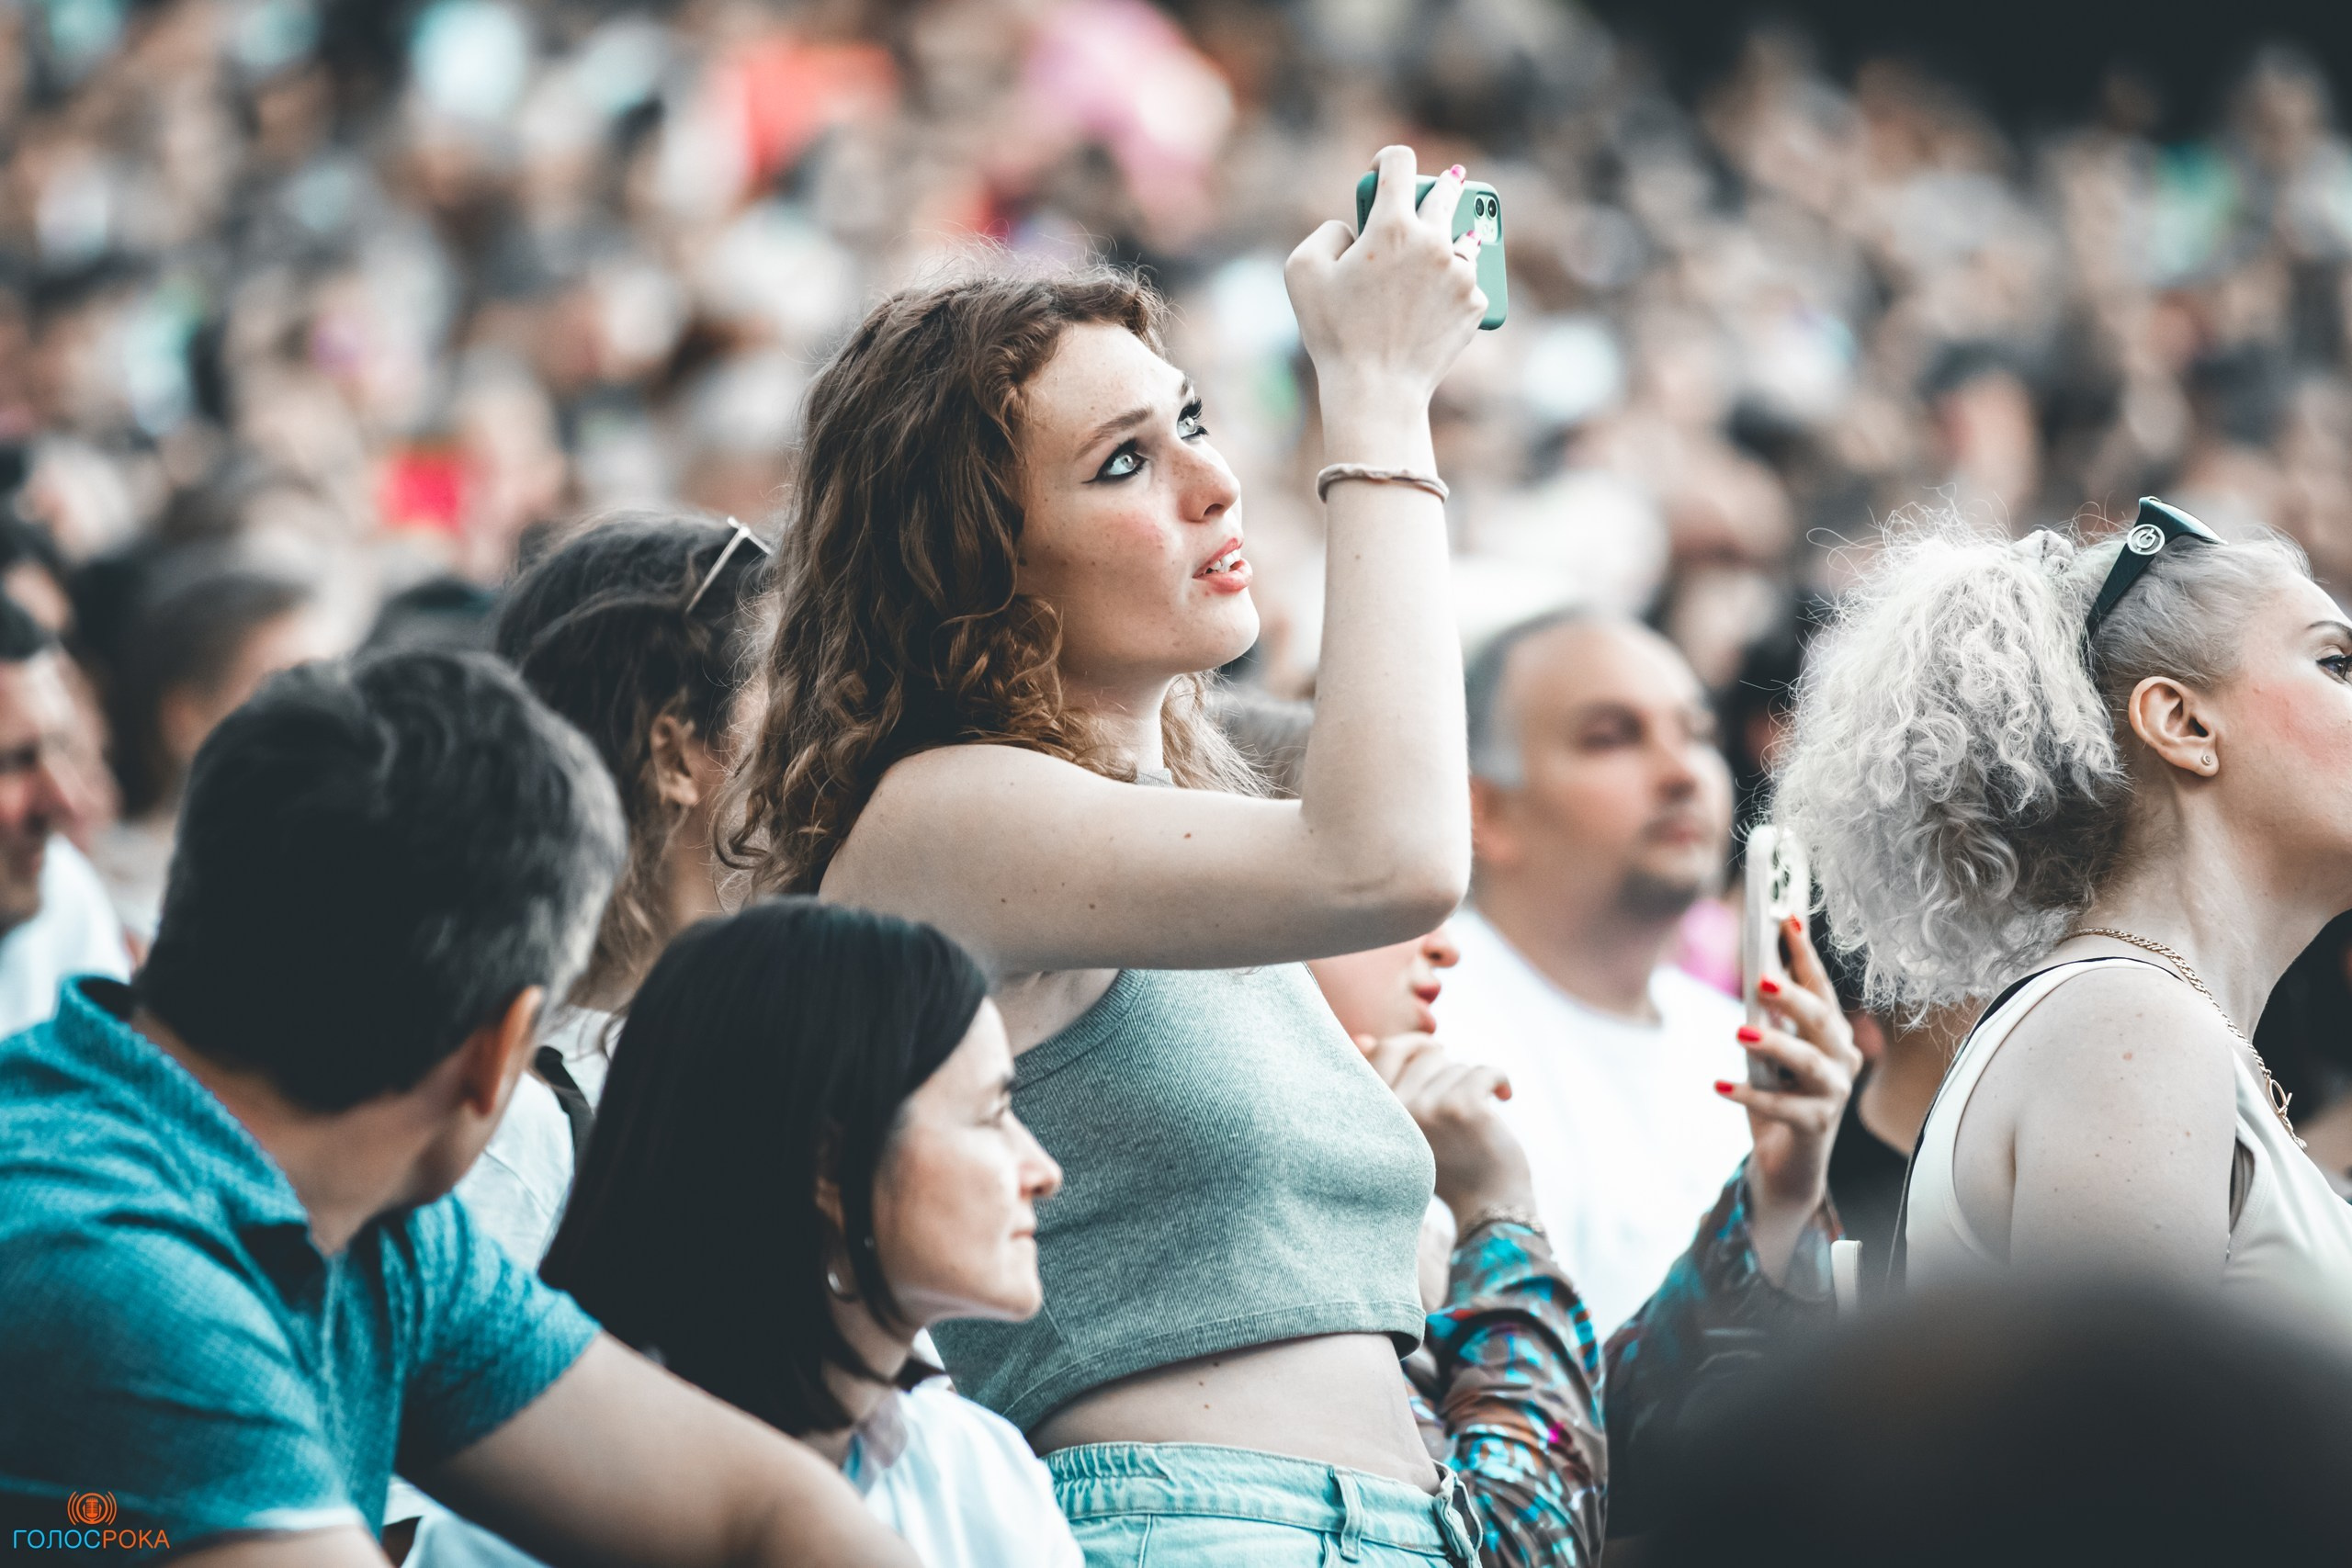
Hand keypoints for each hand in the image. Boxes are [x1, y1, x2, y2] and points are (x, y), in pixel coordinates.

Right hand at [1285, 146, 1486, 418]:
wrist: (1376, 390)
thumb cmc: (1334, 332)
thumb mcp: (1302, 271)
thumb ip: (1327, 232)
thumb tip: (1352, 229)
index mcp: (1392, 226)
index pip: (1400, 160)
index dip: (1387, 158)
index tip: (1381, 171)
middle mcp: (1435, 241)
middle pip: (1446, 190)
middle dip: (1434, 187)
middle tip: (1426, 195)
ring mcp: (1462, 272)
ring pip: (1463, 235)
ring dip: (1450, 236)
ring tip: (1436, 252)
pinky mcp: (1477, 302)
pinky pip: (1470, 280)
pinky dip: (1454, 284)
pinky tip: (1436, 299)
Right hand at [1358, 1032, 1535, 1222]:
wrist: (1486, 1208)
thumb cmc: (1444, 1166)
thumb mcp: (1403, 1129)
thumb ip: (1383, 1087)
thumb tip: (1363, 1038)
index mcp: (1375, 1115)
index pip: (1383, 1052)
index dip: (1412, 1044)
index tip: (1433, 1051)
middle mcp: (1396, 1111)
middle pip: (1426, 1055)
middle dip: (1449, 1069)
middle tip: (1462, 1095)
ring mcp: (1428, 1109)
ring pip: (1457, 1066)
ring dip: (1474, 1084)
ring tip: (1479, 1115)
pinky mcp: (1463, 1108)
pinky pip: (1484, 1070)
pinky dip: (1501, 1080)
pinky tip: (1505, 1096)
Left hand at [1716, 915, 1862, 1281]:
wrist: (1787, 1166)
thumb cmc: (1778, 1098)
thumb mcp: (1769, 1053)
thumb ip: (1767, 1018)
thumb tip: (1753, 974)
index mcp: (1833, 1034)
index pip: (1821, 988)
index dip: (1804, 954)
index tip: (1785, 919)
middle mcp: (1843, 1060)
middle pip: (1821, 1019)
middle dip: (1792, 995)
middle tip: (1760, 978)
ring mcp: (1834, 1095)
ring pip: (1809, 1061)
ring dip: (1774, 1043)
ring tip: (1739, 1030)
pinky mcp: (1817, 1127)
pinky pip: (1784, 1107)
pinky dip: (1749, 1095)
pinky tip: (1718, 1085)